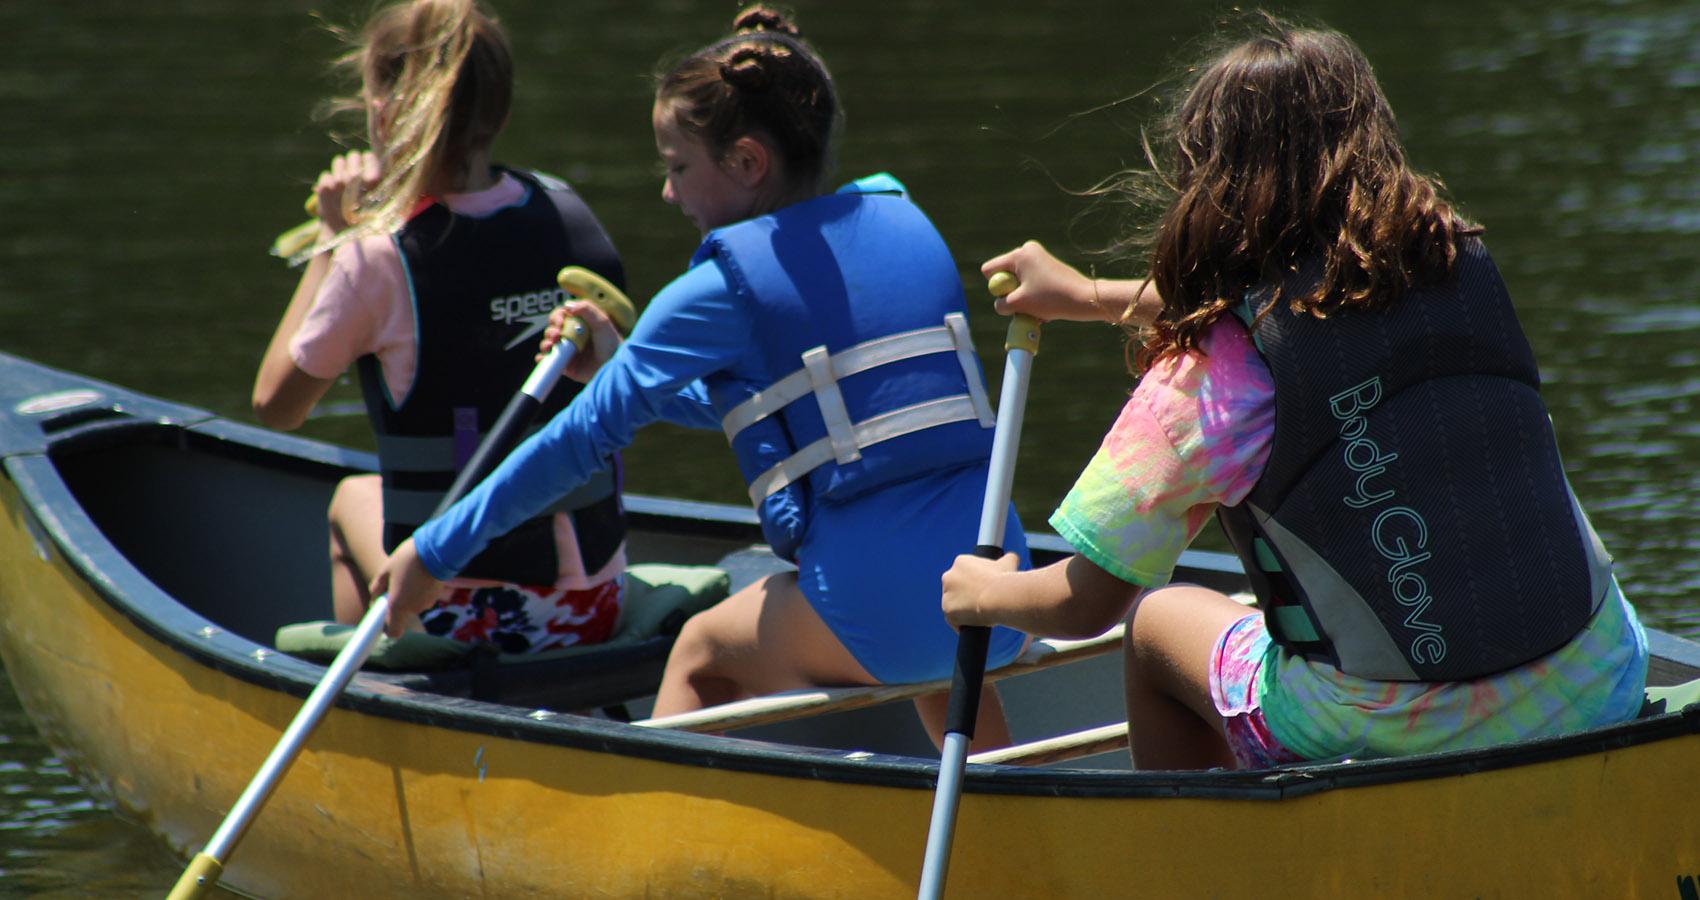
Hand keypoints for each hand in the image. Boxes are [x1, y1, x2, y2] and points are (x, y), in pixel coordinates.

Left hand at [313, 150, 380, 233]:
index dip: (369, 161)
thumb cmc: (365, 220)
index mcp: (371, 181)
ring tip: (344, 186)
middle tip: (356, 178)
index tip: (368, 170)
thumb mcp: (380, 202)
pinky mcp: (323, 186)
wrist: (342, 236)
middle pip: (353, 155)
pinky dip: (329, 182)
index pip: (369, 156)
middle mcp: (353, 178)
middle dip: (355, 164)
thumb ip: (381, 182)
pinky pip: (326, 173)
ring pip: (339, 161)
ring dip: (342, 170)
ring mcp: (337, 182)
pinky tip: (334, 195)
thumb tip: (379, 162)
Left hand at [367, 537, 445, 637]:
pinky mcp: (436, 596)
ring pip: (413, 606)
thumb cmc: (407, 559)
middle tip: (393, 586)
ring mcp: (426, 603)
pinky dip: (419, 591)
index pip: (393, 632)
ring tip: (408, 577)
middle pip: (402, 616)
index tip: (383, 617)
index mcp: (397, 605)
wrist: (437, 550)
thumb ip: (377, 587)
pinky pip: (423, 598)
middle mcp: (413, 609)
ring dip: (409, 596)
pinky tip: (419, 576)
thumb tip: (373, 599)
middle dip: (396, 605)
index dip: (387, 629)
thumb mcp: (386, 569)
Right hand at [537, 300, 623, 381]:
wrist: (615, 367)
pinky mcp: (566, 366)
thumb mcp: (603, 322)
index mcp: (580, 324)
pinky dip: (542, 359)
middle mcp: (572, 336)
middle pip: (553, 329)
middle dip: (551, 331)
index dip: (557, 317)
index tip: (560, 322)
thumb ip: (587, 309)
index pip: (562, 315)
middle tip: (557, 335)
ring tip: (550, 346)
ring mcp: (568, 351)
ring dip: (545, 343)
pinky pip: (549, 361)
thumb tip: (567, 305)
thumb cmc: (613, 344)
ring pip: (549, 344)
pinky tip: (542, 358)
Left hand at [940, 551, 1020, 629]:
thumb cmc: (1004, 579)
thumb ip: (1008, 558)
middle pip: (956, 588)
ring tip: (978, 615)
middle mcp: (949, 576)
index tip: (984, 589)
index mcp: (961, 562)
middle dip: (966, 595)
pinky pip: (954, 620)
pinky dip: (961, 625)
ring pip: (954, 604)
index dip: (975, 582)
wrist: (999, 597)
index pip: (965, 574)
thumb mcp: (1009, 563)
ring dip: (962, 610)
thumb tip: (1012, 557)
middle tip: (982, 602)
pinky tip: (972, 627)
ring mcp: (946, 595)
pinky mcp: (948, 612)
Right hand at [979, 240, 1102, 322]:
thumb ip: (1001, 303)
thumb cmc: (1051, 299)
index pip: (990, 271)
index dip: (997, 289)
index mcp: (1019, 254)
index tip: (1016, 296)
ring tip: (1040, 307)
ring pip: (1018, 284)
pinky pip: (1031, 284)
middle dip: (1012, 295)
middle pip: (1004, 277)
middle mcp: (1028, 250)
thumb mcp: (1019, 304)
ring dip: (1024, 300)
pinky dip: (1034, 298)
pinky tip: (1046, 307)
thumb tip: (1000, 303)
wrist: (1085, 299)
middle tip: (1029, 304)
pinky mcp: (1047, 267)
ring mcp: (1039, 258)